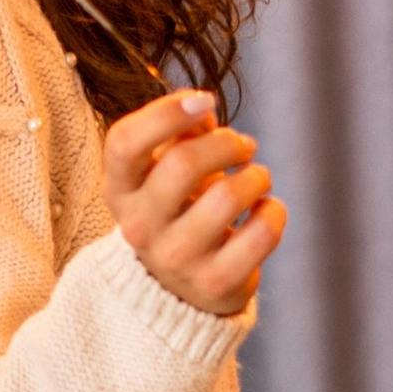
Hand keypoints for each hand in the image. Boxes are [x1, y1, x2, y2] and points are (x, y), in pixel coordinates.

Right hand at [104, 89, 285, 318]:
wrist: (176, 289)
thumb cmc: (174, 209)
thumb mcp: (161, 170)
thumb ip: (179, 132)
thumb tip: (203, 109)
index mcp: (120, 190)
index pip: (125, 143)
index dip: (166, 113)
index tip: (205, 102)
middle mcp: (139, 227)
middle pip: (183, 163)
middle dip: (226, 143)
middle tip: (243, 146)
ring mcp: (176, 259)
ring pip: (228, 196)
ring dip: (256, 176)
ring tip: (256, 178)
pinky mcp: (216, 283)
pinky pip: (261, 232)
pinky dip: (273, 211)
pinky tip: (265, 209)